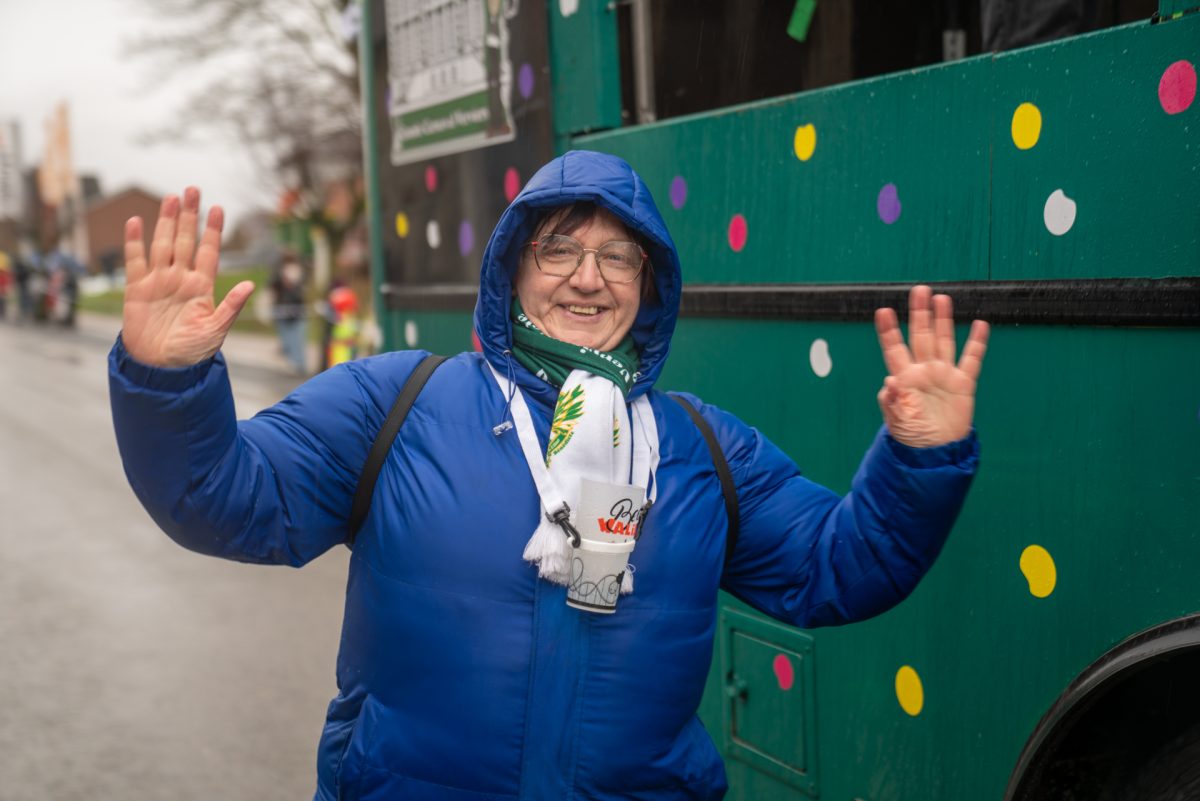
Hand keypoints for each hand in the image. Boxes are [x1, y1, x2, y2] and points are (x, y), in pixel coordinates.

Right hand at [122, 188, 254, 366]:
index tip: (218, 208)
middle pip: (186, 240)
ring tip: (171, 197)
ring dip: (166, 221)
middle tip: (192, 189)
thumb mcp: (216, 330)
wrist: (160, 368)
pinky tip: (135, 221)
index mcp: (202, 286)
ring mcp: (159, 281)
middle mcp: (181, 278)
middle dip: (189, 216)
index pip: (209, 251)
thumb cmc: (191, 352)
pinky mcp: (137, 288)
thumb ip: (231, 307)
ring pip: (163, 244)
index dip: (213, 231)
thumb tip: (250, 285)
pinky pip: (135, 261)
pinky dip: (134, 242)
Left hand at [874, 285, 989, 447]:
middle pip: (920, 337)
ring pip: (944, 341)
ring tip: (941, 298)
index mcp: (904, 378)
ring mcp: (944, 376)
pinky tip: (980, 324)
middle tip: (919, 290)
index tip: (883, 311)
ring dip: (943, 320)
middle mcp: (923, 371)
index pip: (894, 349)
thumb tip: (889, 382)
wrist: (936, 453)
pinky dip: (977, 342)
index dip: (889, 331)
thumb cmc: (912, 437)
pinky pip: (972, 360)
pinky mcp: (963, 384)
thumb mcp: (898, 421)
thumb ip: (892, 401)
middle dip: (919, 314)